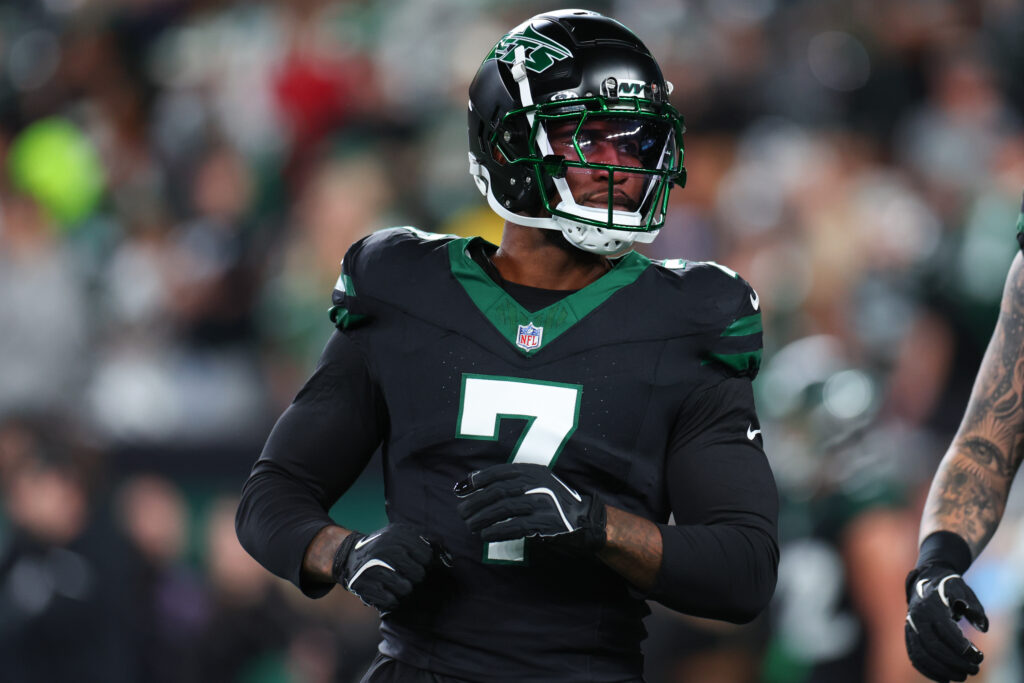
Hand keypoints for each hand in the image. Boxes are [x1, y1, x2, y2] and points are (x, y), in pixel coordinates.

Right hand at [331, 523, 436, 612]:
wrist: (349, 555)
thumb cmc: (385, 547)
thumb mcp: (403, 536)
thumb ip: (427, 542)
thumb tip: (449, 557)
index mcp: (397, 535)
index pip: (427, 556)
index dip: (426, 562)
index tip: (419, 563)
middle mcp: (385, 549)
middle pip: (419, 574)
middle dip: (416, 577)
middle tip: (406, 574)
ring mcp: (373, 568)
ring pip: (406, 589)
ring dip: (404, 589)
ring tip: (396, 582)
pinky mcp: (363, 585)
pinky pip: (391, 601)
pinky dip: (392, 600)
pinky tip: (387, 591)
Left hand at [454, 463, 605, 553]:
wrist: (584, 519)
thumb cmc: (555, 502)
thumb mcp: (538, 483)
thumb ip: (514, 481)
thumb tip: (476, 482)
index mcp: (534, 471)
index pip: (501, 472)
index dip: (479, 479)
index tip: (463, 489)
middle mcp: (538, 484)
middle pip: (499, 491)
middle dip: (476, 502)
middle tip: (462, 512)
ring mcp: (542, 503)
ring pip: (504, 509)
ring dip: (482, 517)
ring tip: (470, 525)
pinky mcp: (544, 523)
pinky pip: (514, 526)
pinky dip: (497, 531)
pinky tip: (486, 535)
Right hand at [905, 564, 987, 681]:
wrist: (925, 581)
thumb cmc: (949, 588)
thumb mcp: (964, 591)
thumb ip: (975, 608)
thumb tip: (982, 627)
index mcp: (930, 605)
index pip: (945, 631)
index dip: (963, 647)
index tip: (980, 656)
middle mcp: (917, 618)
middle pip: (933, 647)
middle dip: (956, 662)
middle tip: (975, 670)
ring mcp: (910, 628)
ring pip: (922, 655)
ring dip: (943, 670)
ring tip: (962, 676)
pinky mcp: (909, 636)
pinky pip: (915, 657)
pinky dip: (929, 671)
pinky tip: (945, 679)